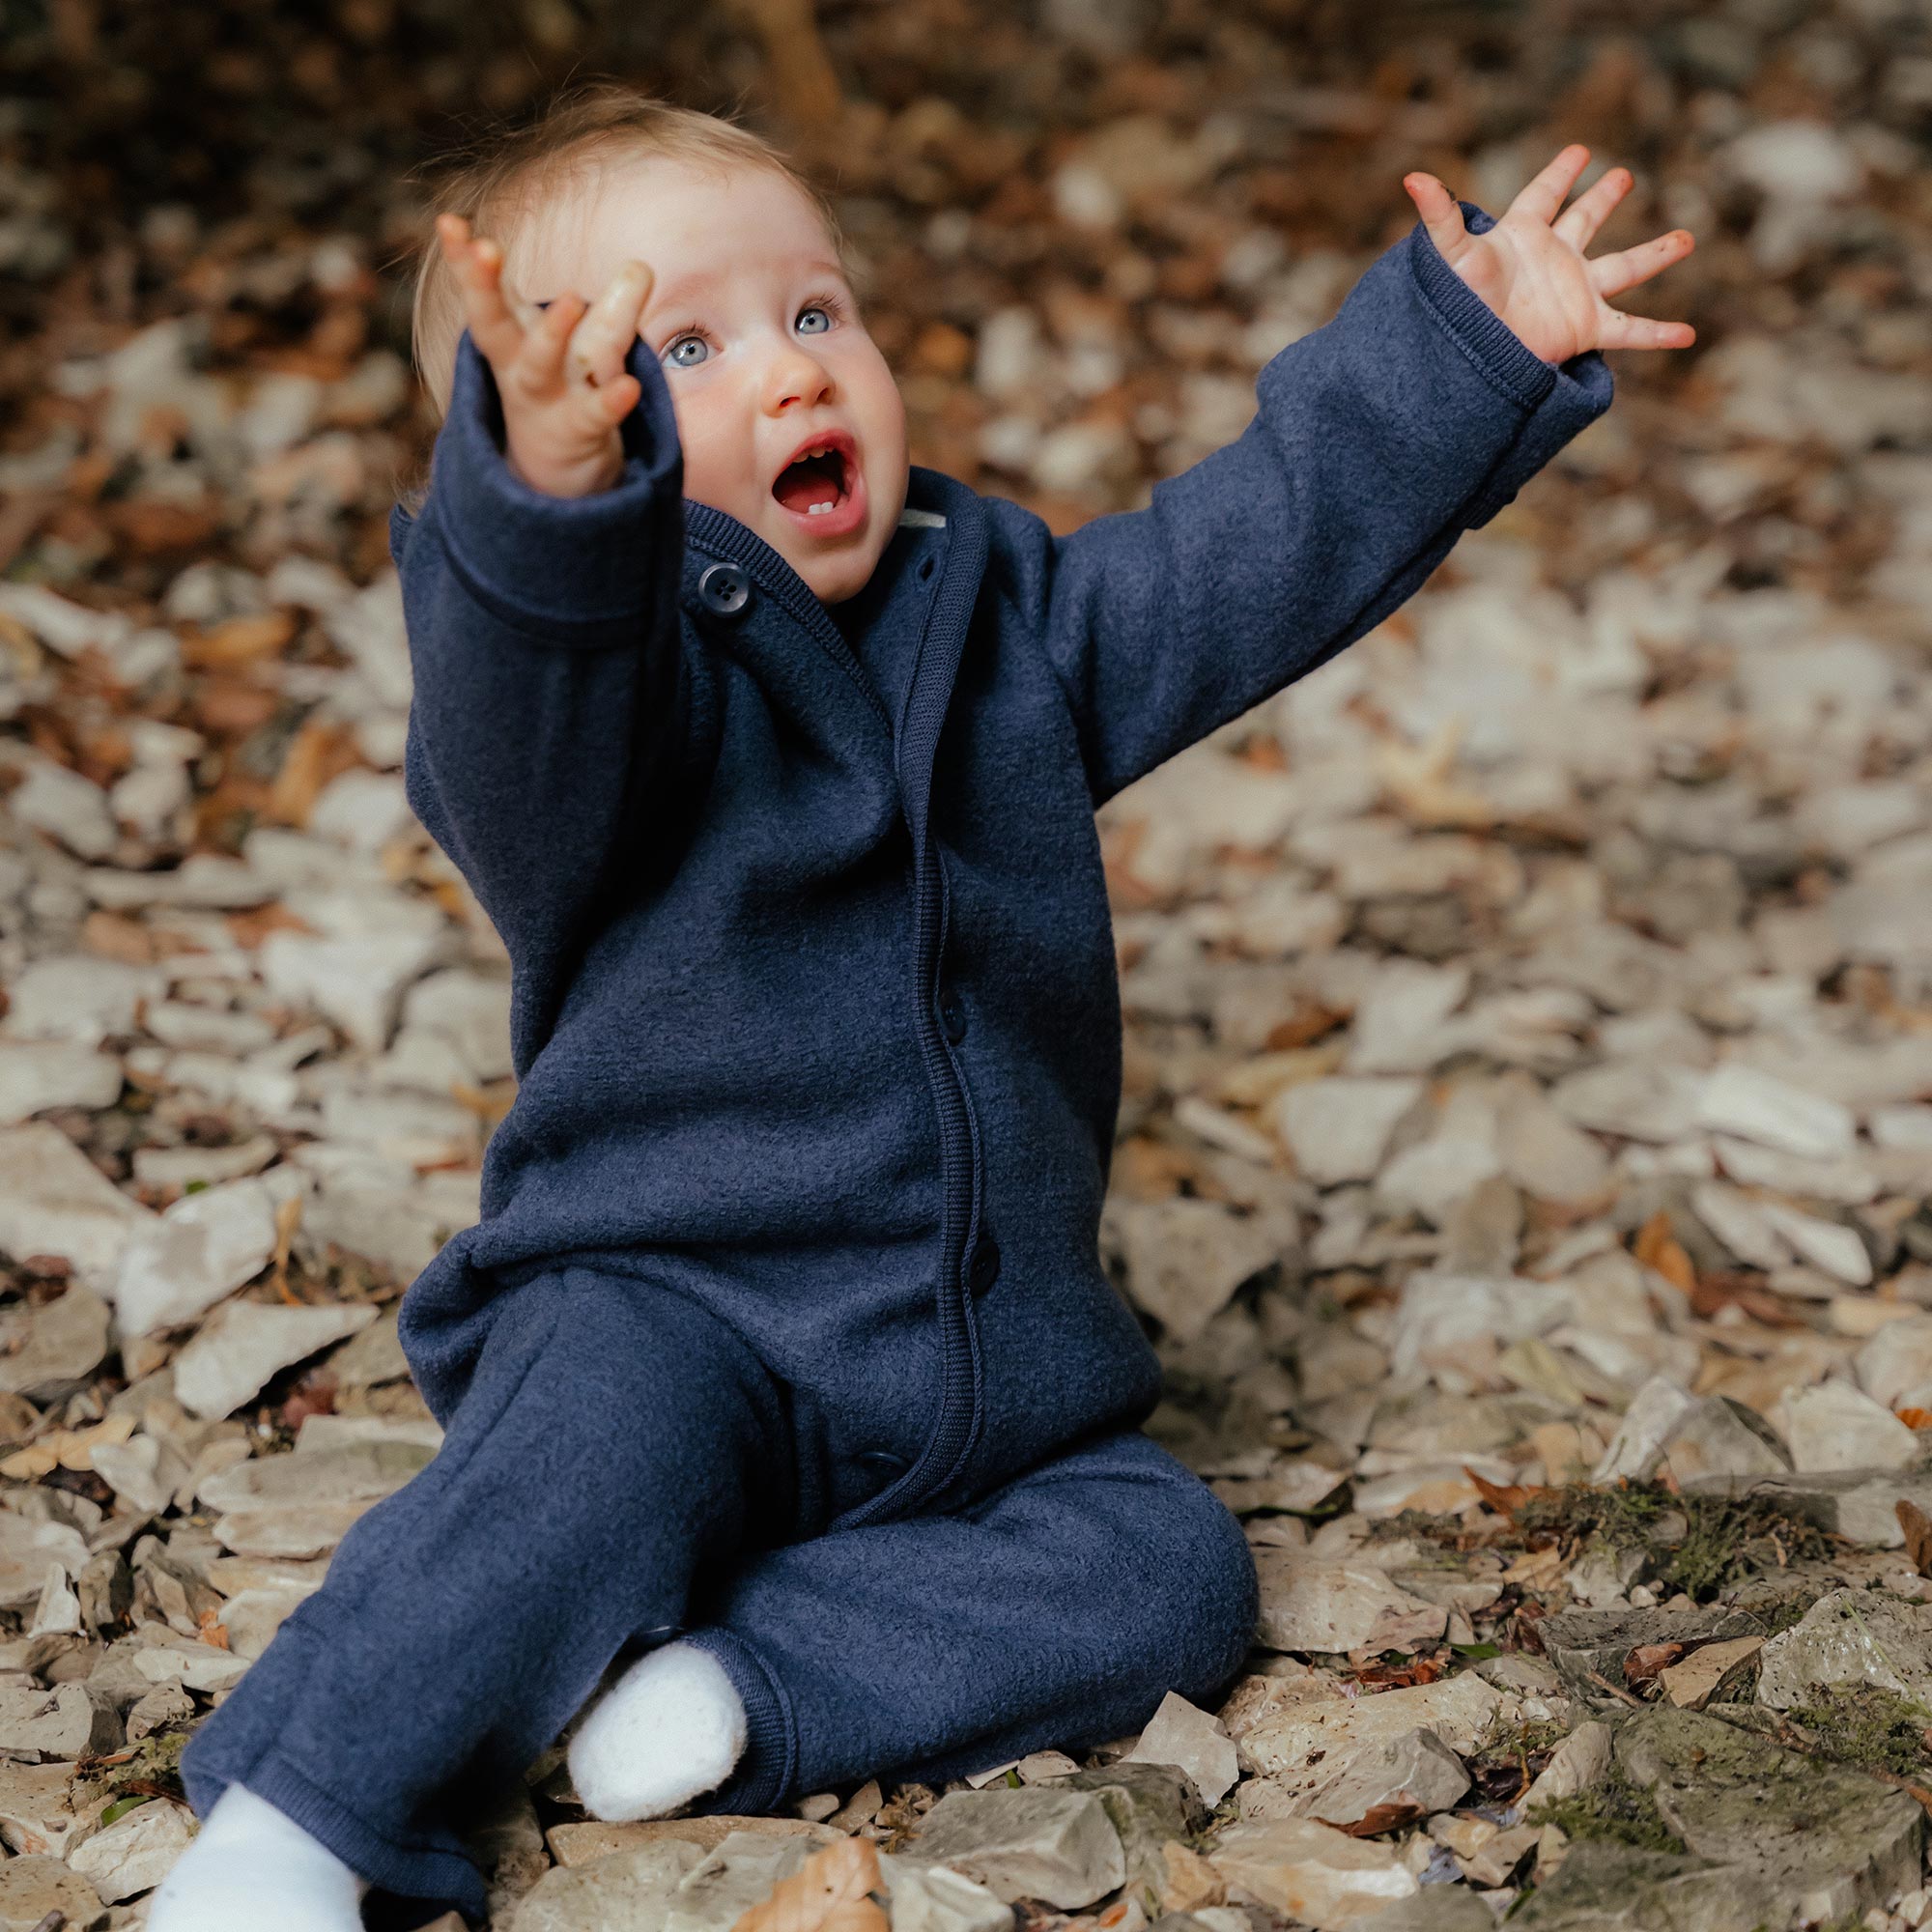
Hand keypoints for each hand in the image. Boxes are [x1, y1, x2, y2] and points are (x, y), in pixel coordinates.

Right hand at [435, 212, 654, 497]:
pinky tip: (628, 386)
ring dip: (550, 334)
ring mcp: (547, 402)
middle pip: (493, 325)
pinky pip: (594, 414)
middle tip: (484, 247)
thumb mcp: (588, 350)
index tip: (448, 222)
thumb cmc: (567, 398)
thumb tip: (641, 267)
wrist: (561, 479)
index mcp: (513, 339)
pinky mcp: (580, 433)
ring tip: (569, 298)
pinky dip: (610, 401)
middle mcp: (520, 368)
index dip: (466, 261)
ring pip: (538, 367)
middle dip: (483, 287)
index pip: (485, 295)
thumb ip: (613, 308)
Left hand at [1401, 145, 1694, 364]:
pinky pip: (1630, 330)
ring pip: (1625, 267)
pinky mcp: (1585, 328)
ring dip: (1656, 254)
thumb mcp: (1452, 257)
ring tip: (1688, 239)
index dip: (1560, 174)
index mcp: (1524, 236)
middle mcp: (1554, 261)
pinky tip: (1687, 335)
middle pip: (1586, 222)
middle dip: (1604, 200)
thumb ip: (1440, 217)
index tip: (1578, 153)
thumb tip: (1414, 178)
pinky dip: (1659, 334)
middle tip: (1623, 176)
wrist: (1468, 358)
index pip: (1544, 196)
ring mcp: (1574, 293)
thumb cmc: (1458, 306)